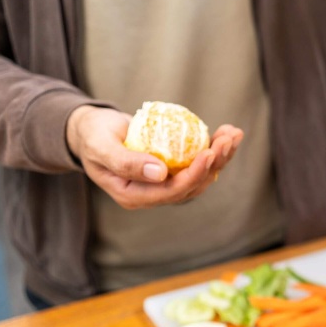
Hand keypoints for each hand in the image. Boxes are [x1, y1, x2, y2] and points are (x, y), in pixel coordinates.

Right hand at [66, 106, 243, 208]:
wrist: (92, 130)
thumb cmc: (92, 136)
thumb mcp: (101, 147)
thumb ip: (125, 163)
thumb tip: (160, 174)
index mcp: (135, 196)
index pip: (172, 192)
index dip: (194, 174)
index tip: (209, 153)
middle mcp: (154, 193)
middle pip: (192, 185)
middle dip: (214, 163)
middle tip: (228, 139)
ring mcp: (165, 182)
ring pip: (200, 175)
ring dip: (221, 156)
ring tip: (233, 134)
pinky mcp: (173, 168)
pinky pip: (198, 162)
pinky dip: (214, 148)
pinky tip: (226, 133)